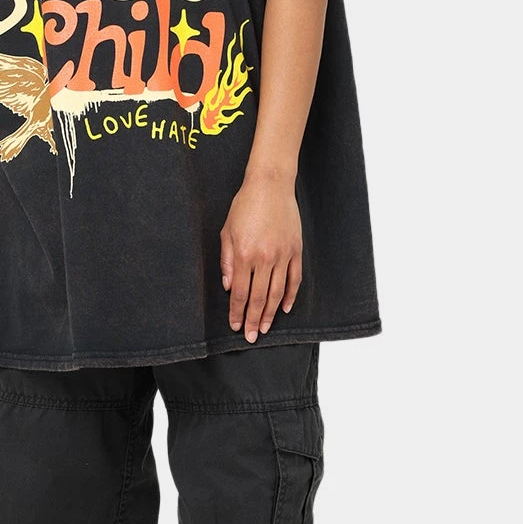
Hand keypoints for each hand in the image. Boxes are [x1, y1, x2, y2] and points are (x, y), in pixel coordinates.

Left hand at [220, 172, 302, 342]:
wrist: (270, 186)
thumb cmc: (245, 206)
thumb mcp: (227, 232)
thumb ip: (227, 261)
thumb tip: (228, 287)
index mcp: (244, 255)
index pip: (239, 293)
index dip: (237, 312)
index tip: (235, 325)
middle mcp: (264, 258)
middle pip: (258, 298)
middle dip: (253, 320)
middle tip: (251, 337)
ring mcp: (283, 255)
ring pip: (277, 293)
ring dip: (270, 313)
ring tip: (265, 328)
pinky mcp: (296, 250)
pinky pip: (294, 279)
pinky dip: (290, 296)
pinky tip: (284, 308)